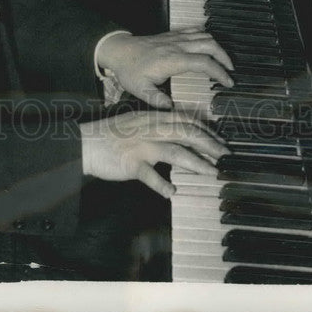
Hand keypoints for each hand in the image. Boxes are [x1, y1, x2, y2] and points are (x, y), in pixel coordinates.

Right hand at [79, 109, 226, 197]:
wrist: (86, 143)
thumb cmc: (112, 135)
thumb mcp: (137, 122)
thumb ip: (158, 126)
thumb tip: (180, 133)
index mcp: (153, 118)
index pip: (185, 120)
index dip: (205, 130)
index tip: (219, 140)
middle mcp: (150, 129)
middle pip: (185, 133)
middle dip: (209, 144)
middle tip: (225, 155)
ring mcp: (141, 146)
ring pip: (174, 151)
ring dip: (195, 162)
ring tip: (211, 172)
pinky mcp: (131, 163)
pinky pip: (149, 175)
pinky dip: (161, 185)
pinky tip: (172, 193)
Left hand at [96, 27, 232, 109]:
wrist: (119, 50)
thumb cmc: (129, 70)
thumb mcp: (140, 89)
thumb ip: (157, 100)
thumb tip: (172, 109)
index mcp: (172, 60)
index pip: (204, 62)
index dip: (219, 72)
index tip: (228, 82)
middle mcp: (177, 46)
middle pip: (210, 44)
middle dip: (225, 58)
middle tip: (231, 72)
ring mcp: (176, 38)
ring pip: (205, 35)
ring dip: (218, 47)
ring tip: (224, 61)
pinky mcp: (173, 35)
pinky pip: (195, 31)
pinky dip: (207, 37)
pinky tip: (209, 47)